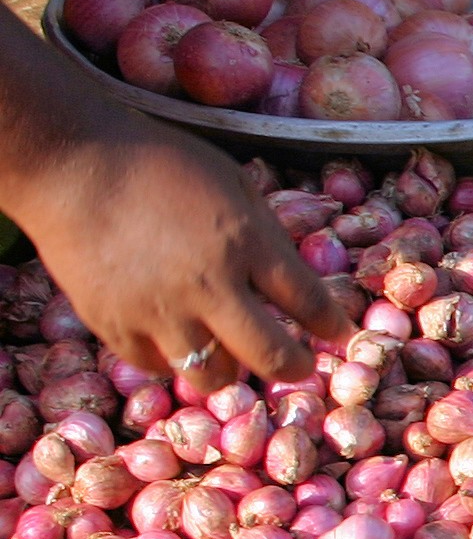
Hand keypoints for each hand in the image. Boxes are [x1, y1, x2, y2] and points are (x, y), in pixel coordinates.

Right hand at [12, 117, 347, 385]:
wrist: (68, 162)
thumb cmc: (155, 161)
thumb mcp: (229, 180)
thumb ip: (263, 230)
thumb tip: (290, 277)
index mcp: (245, 242)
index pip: (308, 302)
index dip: (331, 326)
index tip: (338, 335)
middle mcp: (208, 285)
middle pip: (272, 357)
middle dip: (294, 367)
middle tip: (297, 366)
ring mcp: (159, 311)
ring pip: (214, 376)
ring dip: (228, 369)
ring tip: (226, 352)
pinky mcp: (115, 324)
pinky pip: (158, 367)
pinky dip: (171, 359)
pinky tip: (173, 338)